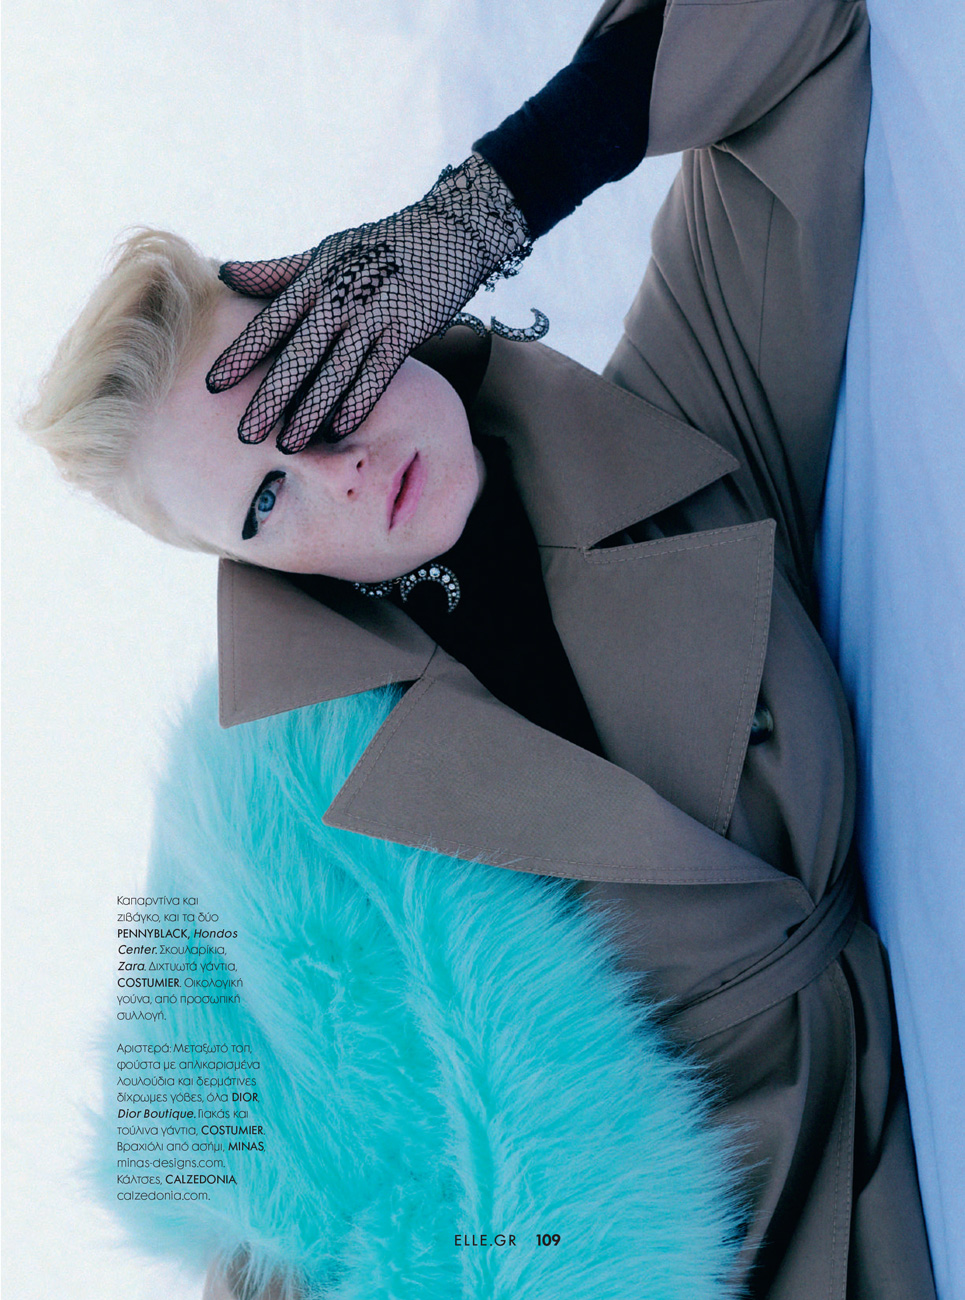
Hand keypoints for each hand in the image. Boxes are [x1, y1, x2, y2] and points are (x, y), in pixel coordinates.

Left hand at [205, 154, 531, 451]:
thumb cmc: (380, 245)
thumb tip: (225, 274)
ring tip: (289, 444)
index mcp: (316, 278)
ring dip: (311, 410)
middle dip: (270, 396)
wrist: (448, 230)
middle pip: (298, 354)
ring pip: (336, 368)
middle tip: (246, 434)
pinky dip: (359, 400)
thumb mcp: (327, 252)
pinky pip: (379, 371)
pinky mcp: (407, 328)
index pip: (271, 322)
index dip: (241, 354)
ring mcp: (375, 312)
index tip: (212, 384)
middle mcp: (341, 296)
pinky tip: (340, 429)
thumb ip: (278, 271)